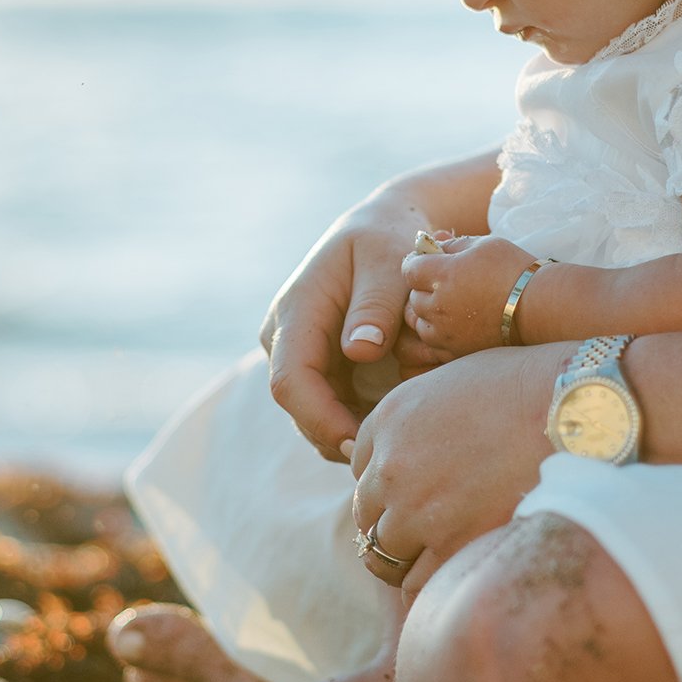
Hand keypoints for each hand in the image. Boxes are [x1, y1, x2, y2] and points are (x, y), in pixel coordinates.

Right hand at [259, 196, 424, 461]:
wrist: (381, 227)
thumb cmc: (388, 240)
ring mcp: (298, 353)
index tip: (363, 442)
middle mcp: (285, 337)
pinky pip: (329, 408)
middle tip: (390, 454)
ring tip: (397, 440)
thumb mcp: (389, 261)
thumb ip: (377, 305)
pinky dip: (356, 422)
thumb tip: (359, 351)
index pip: (291, 381)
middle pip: (299, 408)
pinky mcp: (317, 365)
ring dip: (348, 434)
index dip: (322, 420)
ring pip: (312, 415)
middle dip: (338, 437)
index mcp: (296, 312)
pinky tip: (393, 424)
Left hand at [348, 343, 572, 587]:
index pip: (359, 468)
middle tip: (424, 531)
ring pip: (383, 555)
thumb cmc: (528, 387)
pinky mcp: (451, 545)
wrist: (574, 410)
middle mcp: (391, 466)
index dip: (386, 484)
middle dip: (390, 523)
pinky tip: (456, 574)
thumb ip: (419, 417)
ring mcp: (417, 509)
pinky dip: (430, 583)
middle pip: (366, 515)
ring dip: (405, 559)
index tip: (411, 492)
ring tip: (438, 558)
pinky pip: (417, 584)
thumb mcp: (454, 380)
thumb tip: (416, 446)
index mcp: (389, 419)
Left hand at [402, 235, 543, 354]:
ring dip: (428, 313)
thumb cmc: (515, 270)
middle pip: (412, 297)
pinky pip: (431, 344)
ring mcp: (445, 333)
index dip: (416, 263)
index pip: (409, 268)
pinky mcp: (455, 352)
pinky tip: (456, 325)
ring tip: (452, 305)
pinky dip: (438, 334)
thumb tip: (433, 244)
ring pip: (419, 323)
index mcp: (442, 275)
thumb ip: (452, 244)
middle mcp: (438, 306)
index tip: (428, 261)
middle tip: (445, 283)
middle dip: (423, 288)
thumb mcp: (484, 244)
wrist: (541, 308)